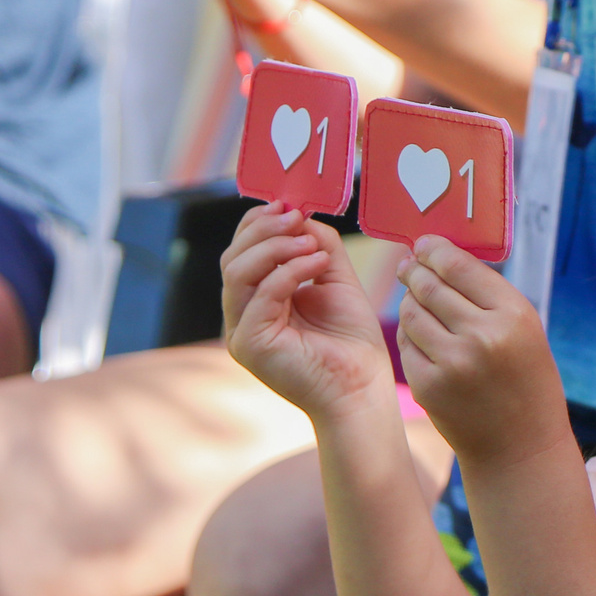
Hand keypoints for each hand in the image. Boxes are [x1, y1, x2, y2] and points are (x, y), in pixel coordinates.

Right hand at [223, 204, 397, 419]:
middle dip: (264, 230)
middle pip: (232, 257)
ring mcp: (241, 332)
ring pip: (237, 271)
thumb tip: (301, 213)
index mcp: (256, 301)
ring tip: (310, 242)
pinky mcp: (250, 345)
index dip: (258, 224)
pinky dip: (289, 271)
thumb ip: (318, 245)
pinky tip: (317, 263)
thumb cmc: (352, 342)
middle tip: (296, 216)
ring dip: (275, 246)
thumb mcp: (335, 280)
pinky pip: (261, 295)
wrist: (362, 389)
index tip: (288, 206)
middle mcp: (242, 316)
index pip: (241, 252)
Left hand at [394, 238, 571, 464]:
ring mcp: (452, 363)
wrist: (521, 447)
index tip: (423, 244)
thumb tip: (437, 256)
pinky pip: (406, 344)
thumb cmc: (525, 381)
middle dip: (414, 270)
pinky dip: (409, 335)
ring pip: (411, 312)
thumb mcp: (524, 331)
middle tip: (407, 264)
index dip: (434, 249)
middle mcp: (482, 336)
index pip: (458, 265)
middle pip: (429, 285)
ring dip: (409, 301)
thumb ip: (487, 295)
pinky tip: (421, 335)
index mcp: (513, 315)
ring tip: (416, 299)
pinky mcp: (428, 386)